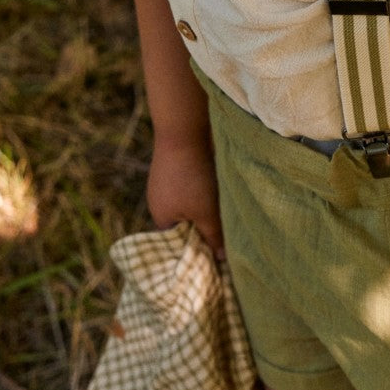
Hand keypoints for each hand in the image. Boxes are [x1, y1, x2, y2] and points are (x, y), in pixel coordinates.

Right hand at [146, 135, 223, 256]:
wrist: (185, 129)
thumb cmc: (193, 177)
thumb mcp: (206, 213)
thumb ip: (213, 237)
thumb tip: (220, 259)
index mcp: (161, 219)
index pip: (178, 246)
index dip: (197, 252)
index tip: (218, 257)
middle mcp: (161, 202)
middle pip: (186, 226)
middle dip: (205, 230)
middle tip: (228, 237)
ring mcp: (169, 184)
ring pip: (192, 206)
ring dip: (209, 210)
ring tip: (228, 212)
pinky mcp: (180, 168)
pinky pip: (194, 189)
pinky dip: (207, 192)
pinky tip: (222, 190)